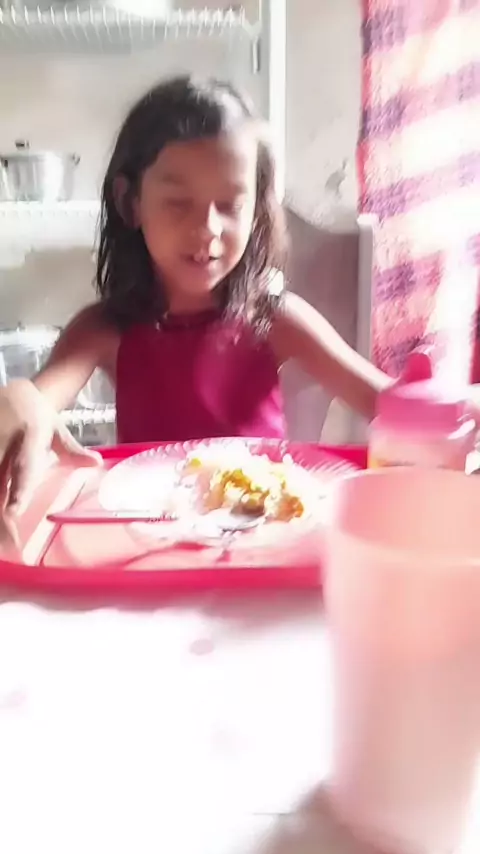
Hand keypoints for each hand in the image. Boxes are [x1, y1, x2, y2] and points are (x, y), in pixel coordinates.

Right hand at [0, 380, 100, 548]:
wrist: (12, 391)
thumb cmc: (36, 415)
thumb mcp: (56, 430)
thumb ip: (73, 451)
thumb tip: (96, 463)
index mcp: (30, 436)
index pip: (23, 467)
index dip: (18, 490)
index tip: (13, 512)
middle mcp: (4, 442)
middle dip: (1, 516)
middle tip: (9, 545)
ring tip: (4, 545)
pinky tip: (0, 532)